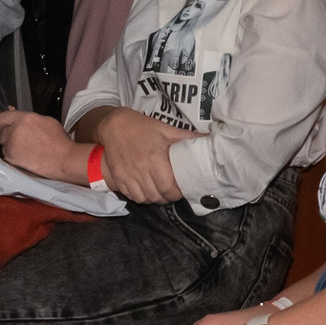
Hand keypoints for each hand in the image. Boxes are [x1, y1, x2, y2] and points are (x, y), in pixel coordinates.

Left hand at [0, 111, 81, 181]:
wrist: (63, 158)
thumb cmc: (59, 141)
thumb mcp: (47, 121)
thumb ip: (29, 119)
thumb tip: (19, 119)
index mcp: (24, 119)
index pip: (2, 117)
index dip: (6, 122)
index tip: (9, 126)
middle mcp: (15, 130)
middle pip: (2, 132)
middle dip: (10, 135)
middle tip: (24, 139)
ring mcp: (11, 144)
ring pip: (4, 144)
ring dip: (12, 146)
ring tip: (28, 149)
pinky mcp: (11, 157)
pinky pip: (7, 154)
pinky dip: (14, 155)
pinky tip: (27, 156)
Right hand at [87, 108, 202, 203]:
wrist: (116, 125)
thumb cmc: (145, 128)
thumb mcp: (168, 130)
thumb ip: (188, 137)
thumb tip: (209, 138)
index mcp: (155, 158)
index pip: (168, 187)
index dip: (176, 193)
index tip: (182, 191)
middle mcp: (140, 169)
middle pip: (156, 195)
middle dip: (167, 198)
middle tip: (172, 194)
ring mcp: (127, 175)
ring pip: (142, 198)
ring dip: (153, 199)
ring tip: (160, 194)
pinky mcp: (117, 177)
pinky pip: (129, 195)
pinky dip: (139, 197)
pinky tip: (146, 191)